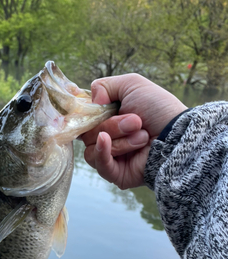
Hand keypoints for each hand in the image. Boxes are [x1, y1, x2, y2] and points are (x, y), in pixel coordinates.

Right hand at [82, 74, 186, 188]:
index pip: (82, 119)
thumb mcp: (131, 84)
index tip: (99, 107)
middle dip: (112, 125)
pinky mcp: (115, 174)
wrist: (177, 134)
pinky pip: (98, 164)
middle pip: (87, 134)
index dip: (87, 114)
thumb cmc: (158, 108)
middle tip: (136, 122)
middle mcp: (105, 138)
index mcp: (106, 119)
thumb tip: (91, 102)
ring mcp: (110, 157)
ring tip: (142, 136)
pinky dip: (101, 151)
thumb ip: (104, 85)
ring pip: (91, 149)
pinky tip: (106, 141)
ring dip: (118, 139)